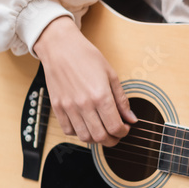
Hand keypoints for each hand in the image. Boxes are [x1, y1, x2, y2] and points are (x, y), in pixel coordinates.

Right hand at [33, 15, 136, 145]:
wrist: (60, 47)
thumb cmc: (87, 57)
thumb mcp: (111, 75)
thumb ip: (122, 100)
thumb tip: (131, 118)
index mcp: (101, 96)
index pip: (115, 127)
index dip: (123, 132)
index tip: (125, 127)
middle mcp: (84, 104)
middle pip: (101, 137)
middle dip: (112, 140)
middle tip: (116, 134)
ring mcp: (69, 107)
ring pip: (84, 137)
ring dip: (96, 138)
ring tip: (101, 129)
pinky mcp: (57, 107)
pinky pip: (68, 130)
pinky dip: (78, 133)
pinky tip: (85, 124)